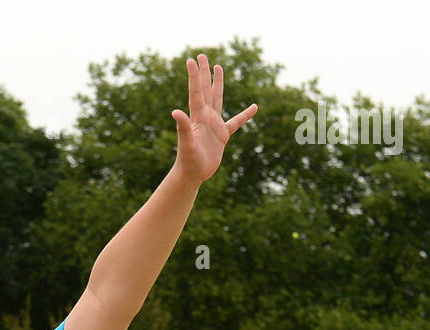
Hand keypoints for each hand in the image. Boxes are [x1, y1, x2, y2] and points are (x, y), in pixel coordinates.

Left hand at [171, 55, 256, 185]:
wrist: (193, 175)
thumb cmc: (188, 161)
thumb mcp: (186, 144)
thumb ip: (183, 127)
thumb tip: (175, 111)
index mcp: (197, 116)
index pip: (196, 91)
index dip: (194, 75)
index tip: (191, 59)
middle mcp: (205, 117)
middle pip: (205, 89)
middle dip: (204, 72)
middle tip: (202, 55)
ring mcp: (214, 124)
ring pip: (217, 99)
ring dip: (217, 83)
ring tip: (218, 67)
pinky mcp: (222, 135)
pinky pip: (236, 122)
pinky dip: (245, 115)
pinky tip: (254, 107)